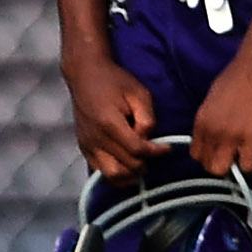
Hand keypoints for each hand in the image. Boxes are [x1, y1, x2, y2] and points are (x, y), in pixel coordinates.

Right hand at [63, 54, 168, 184]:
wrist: (85, 75)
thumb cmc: (114, 82)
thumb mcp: (139, 94)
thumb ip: (147, 120)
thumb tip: (148, 140)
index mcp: (109, 123)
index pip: (137, 150)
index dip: (157, 152)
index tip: (167, 148)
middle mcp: (95, 138)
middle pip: (127, 166)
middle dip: (146, 163)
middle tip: (153, 151)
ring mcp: (88, 145)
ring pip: (113, 176)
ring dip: (131, 173)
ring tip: (141, 160)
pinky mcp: (84, 148)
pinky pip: (101, 171)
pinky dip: (117, 172)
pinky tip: (128, 162)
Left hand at [191, 45, 251, 174]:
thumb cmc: (239, 74)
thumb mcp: (214, 97)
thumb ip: (212, 117)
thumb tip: (218, 128)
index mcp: (200, 120)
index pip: (195, 153)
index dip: (209, 157)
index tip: (222, 154)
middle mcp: (210, 131)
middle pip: (206, 165)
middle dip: (221, 166)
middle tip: (235, 160)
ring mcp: (229, 136)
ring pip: (221, 170)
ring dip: (234, 171)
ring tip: (246, 163)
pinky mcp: (250, 138)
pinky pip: (246, 167)